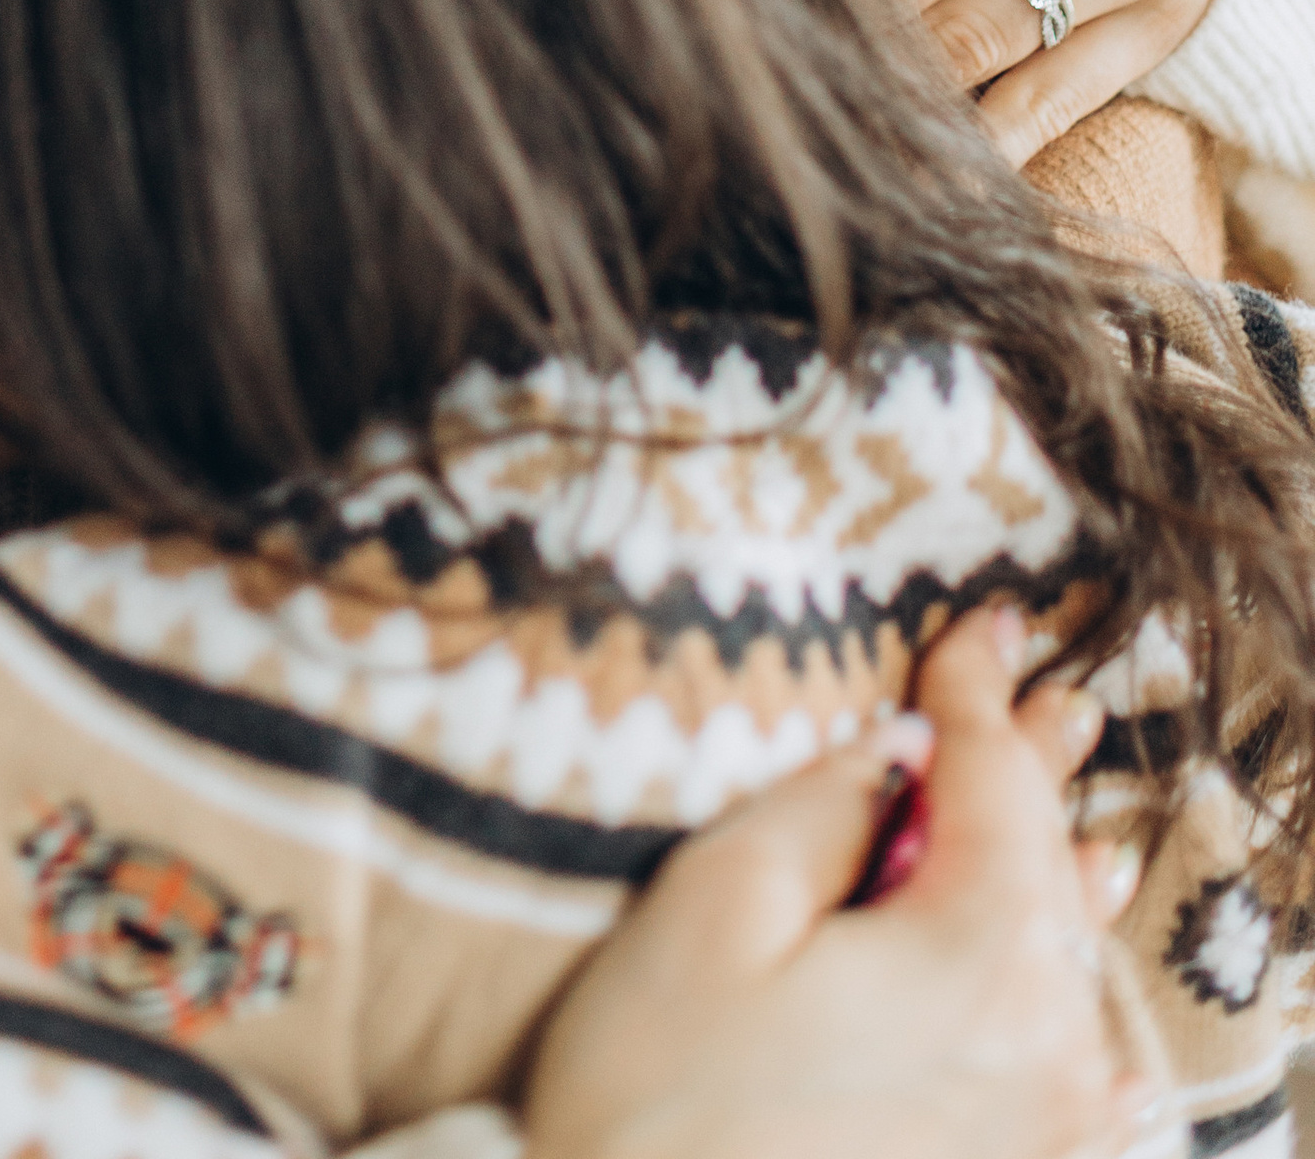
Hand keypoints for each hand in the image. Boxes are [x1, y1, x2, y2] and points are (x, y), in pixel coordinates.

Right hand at [523, 606, 1153, 1158]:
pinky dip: (1060, 987)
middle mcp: (1039, 1044)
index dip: (974, 690)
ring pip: (1063, 960)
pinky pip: (1065, 1060)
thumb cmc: (658, 1094)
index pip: (991, 781)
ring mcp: (1033, 1127)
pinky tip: (1070, 975)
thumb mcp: (716, 907)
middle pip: (1046, 866)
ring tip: (1070, 799)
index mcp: (977, 954)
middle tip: (1051, 690)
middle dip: (1033, 767)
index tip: (974, 621)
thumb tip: (898, 754)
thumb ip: (820, 809)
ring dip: (1057, 867)